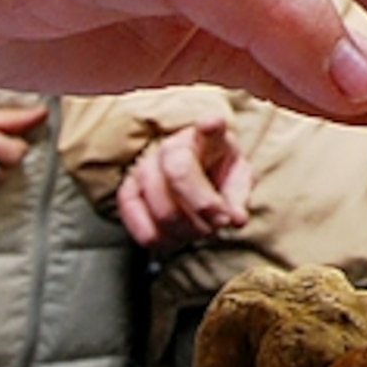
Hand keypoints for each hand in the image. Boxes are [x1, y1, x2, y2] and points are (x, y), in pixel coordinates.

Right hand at [113, 106, 256, 254]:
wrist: (192, 179)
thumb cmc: (217, 175)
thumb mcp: (237, 180)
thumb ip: (238, 198)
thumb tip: (237, 219)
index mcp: (206, 138)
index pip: (207, 128)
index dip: (209, 126)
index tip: (212, 124)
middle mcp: (170, 148)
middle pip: (179, 177)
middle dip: (204, 211)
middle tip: (218, 223)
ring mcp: (144, 168)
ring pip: (163, 211)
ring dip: (188, 231)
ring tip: (200, 229)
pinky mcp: (127, 194)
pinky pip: (144, 231)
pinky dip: (166, 242)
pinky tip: (178, 234)